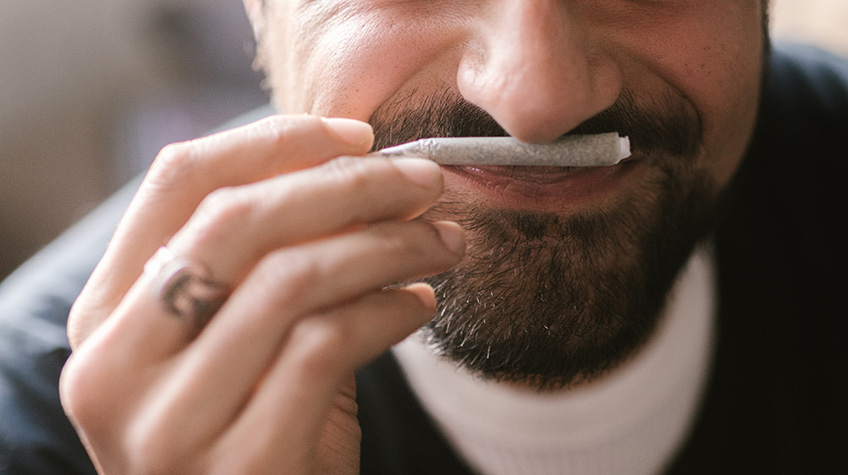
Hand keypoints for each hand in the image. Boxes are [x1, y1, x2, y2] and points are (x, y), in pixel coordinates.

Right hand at [59, 115, 464, 473]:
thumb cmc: (258, 435)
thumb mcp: (246, 345)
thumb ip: (278, 266)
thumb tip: (364, 175)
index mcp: (106, 320)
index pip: (175, 183)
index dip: (275, 140)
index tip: (358, 135)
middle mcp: (113, 369)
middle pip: (236, 221)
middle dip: (348, 186)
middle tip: (424, 180)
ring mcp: (168, 425)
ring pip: (291, 279)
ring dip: (387, 245)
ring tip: (441, 241)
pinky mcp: (241, 465)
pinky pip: (328, 344)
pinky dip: (390, 309)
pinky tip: (421, 304)